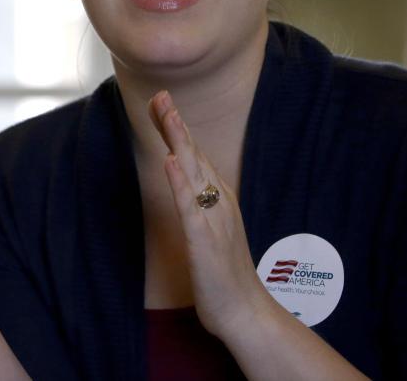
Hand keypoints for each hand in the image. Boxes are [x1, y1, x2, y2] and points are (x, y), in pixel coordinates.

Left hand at [148, 91, 270, 336]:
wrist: (245, 312)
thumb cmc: (224, 274)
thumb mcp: (210, 230)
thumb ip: (200, 205)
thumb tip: (185, 182)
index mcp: (218, 199)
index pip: (194, 156)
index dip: (177, 129)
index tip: (161, 102)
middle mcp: (218, 202)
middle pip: (194, 155)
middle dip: (175, 124)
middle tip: (160, 94)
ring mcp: (213, 219)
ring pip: (194, 173)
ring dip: (179, 141)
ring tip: (166, 113)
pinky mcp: (204, 241)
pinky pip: (190, 208)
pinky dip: (180, 183)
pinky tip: (171, 162)